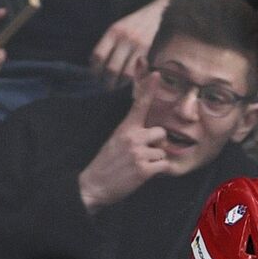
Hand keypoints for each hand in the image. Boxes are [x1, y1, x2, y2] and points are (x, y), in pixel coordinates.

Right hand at [77, 70, 170, 210]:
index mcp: (124, 128)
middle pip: (161, 132)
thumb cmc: (106, 164)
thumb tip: (152, 131)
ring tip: (139, 165)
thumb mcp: (115, 141)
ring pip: (163, 151)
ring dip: (156, 160)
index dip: (148, 88)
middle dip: (157, 144)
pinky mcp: (144, 169)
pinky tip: (143, 174)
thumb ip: (132, 132)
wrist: (93, 185)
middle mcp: (132, 137)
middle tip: (142, 154)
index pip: (138, 104)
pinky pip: (164, 165)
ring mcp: (138, 153)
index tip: (156, 73)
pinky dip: (158, 171)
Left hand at [90, 0, 172, 89]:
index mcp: (112, 32)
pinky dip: (131, 78)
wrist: (154, 15)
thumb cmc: (132, 23)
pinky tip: (127, 80)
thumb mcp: (116, 28)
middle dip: (106, 81)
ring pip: (126, 73)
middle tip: (105, 86)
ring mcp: (137, 46)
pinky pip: (138, 70)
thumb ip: (106, 43)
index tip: (94, 76)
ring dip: (119, 83)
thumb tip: (93, 62)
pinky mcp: (148, 52)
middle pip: (111, 68)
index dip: (94, 69)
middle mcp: (124, 39)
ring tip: (116, 86)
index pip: (98, 56)